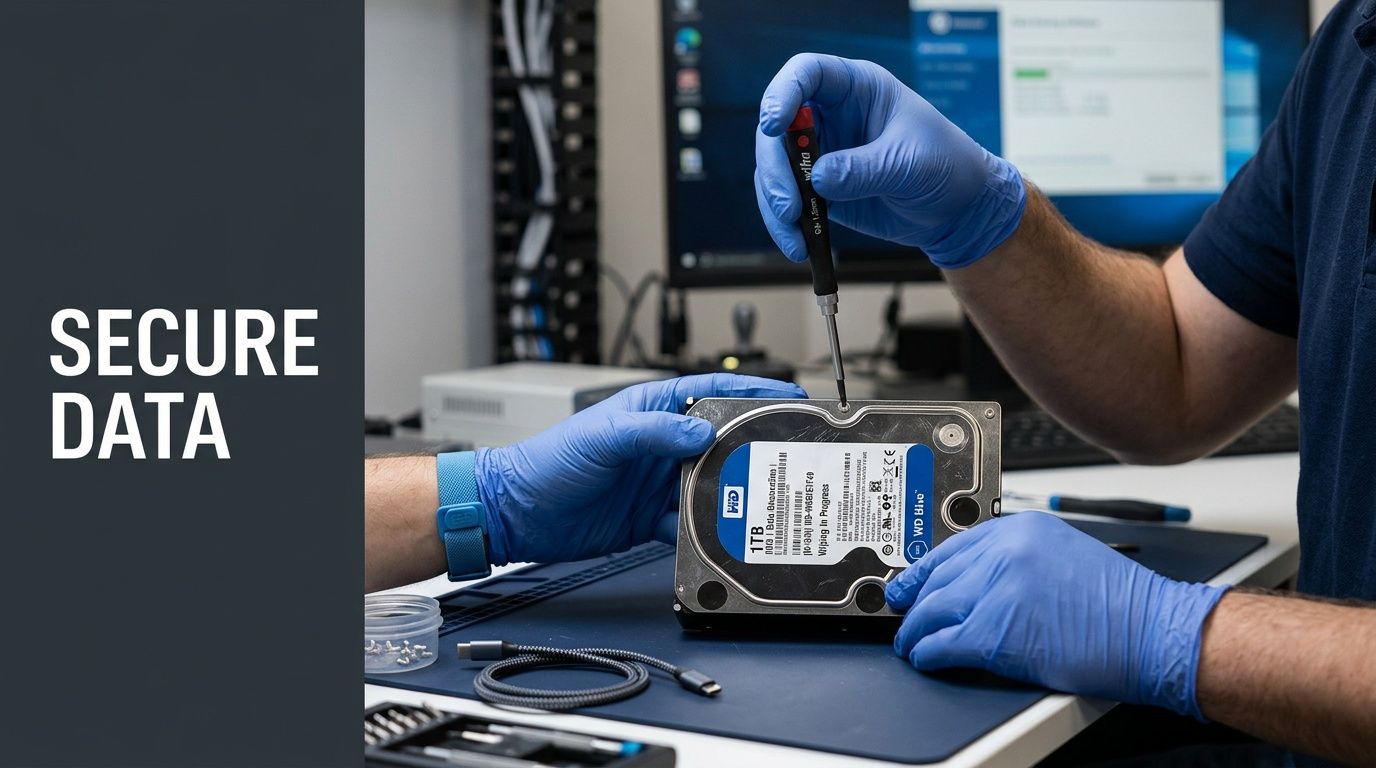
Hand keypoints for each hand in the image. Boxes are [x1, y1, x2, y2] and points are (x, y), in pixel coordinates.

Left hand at [474, 374, 805, 564]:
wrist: (518, 513)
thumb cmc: (548, 462)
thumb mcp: (605, 437)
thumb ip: (653, 433)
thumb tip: (701, 433)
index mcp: (652, 410)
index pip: (712, 394)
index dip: (751, 394)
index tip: (787, 398)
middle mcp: (660, 444)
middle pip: (720, 443)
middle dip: (750, 450)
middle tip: (782, 458)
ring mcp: (657, 482)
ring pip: (709, 487)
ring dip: (728, 497)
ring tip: (753, 504)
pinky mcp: (650, 518)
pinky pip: (687, 525)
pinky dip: (701, 533)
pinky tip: (712, 539)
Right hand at [755, 53, 1025, 268]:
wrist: (957, 210)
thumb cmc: (946, 167)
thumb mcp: (908, 164)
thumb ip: (863, 169)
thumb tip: (818, 179)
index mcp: (858, 89)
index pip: (807, 74)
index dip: (782, 93)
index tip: (774, 126)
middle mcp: (832, 116)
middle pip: (778, 129)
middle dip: (775, 167)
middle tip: (788, 204)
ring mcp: (823, 153)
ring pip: (775, 169)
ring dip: (776, 201)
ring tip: (794, 230)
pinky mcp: (819, 188)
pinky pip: (787, 200)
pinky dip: (785, 223)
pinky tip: (798, 244)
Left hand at [886, 512, 1226, 717]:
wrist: (1153, 631)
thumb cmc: (1122, 603)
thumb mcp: (1064, 553)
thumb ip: (1018, 559)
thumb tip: (978, 579)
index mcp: (1021, 529)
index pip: (953, 546)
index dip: (924, 569)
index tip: (910, 580)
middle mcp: (1005, 552)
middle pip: (939, 577)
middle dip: (915, 601)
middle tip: (903, 614)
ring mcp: (998, 591)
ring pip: (933, 609)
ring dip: (916, 630)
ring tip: (910, 642)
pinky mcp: (995, 632)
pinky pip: (944, 642)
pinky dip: (928, 652)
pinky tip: (925, 658)